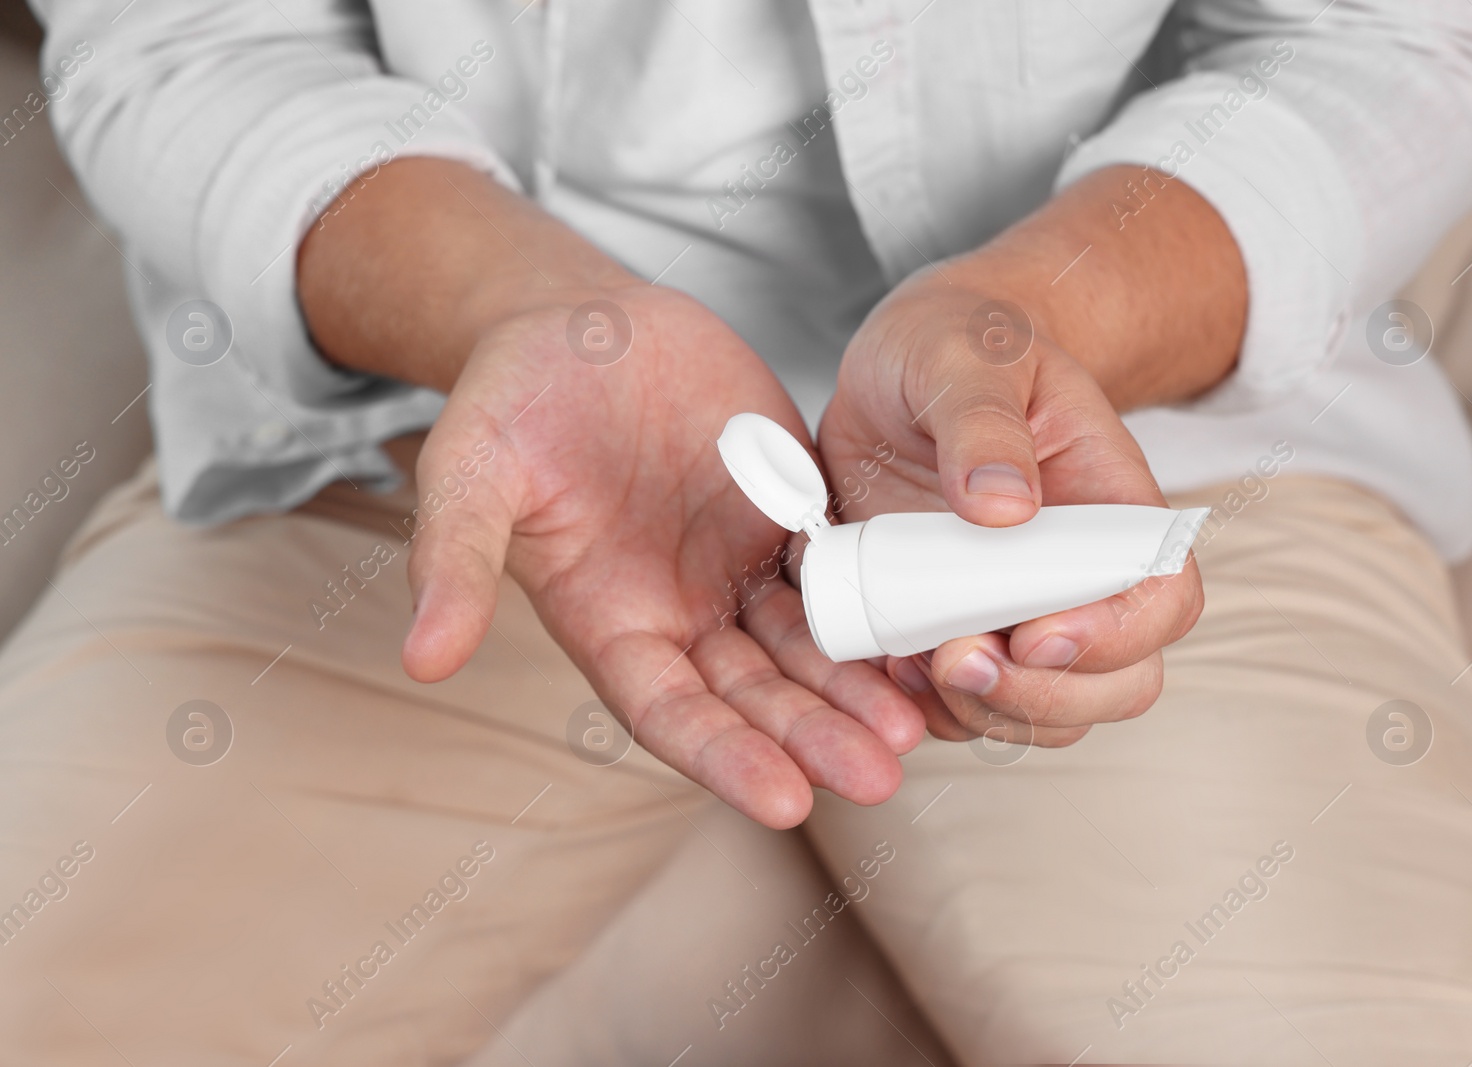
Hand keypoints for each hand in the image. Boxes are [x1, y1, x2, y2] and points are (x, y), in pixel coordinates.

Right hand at [402, 285, 924, 826]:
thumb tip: (420, 658)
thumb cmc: (512, 398)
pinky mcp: (788, 513)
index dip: (724, 758)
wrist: (579, 321)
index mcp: (609, 623)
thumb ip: (453, 559)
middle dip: (813, 737)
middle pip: (755, 696)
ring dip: (856, 688)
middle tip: (878, 778)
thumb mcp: (470, 470)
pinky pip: (841, 568)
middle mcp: (681, 612)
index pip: (670, 713)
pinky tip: (924, 632)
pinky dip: (878, 603)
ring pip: (808, 645)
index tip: (784, 803)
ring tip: (914, 724)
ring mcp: (739, 566)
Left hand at [818, 273, 1205, 747]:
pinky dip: (931, 710)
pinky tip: (888, 664)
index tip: (1035, 638)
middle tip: (956, 661)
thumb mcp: (966, 354)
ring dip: (982, 713)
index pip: (1161, 598)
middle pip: (1116, 685)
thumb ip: (983, 419)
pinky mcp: (957, 633)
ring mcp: (1020, 615)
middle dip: (1042, 698)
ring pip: (1043, 715)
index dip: (1115, 636)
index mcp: (1114, 508)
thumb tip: (1003, 506)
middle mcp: (1080, 578)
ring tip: (912, 661)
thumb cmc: (959, 345)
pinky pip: (966, 709)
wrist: (906, 368)